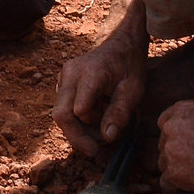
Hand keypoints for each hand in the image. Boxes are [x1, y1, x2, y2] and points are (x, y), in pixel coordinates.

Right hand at [52, 11, 146, 154]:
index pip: (78, 111)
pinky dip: (76, 120)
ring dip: (77, 129)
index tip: (108, 139)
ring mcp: (63, 76)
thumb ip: (120, 112)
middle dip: (77, 136)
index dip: (91, 130)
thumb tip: (107, 137)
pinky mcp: (62, 82)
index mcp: (90, 73)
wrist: (122, 44)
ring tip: (100, 132)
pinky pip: (63, 107)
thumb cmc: (130, 66)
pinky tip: (94, 119)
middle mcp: (70, 73)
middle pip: (61, 114)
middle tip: (96, 149)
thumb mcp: (134, 90)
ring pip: (60, 113)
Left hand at [156, 101, 193, 193]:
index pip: (165, 122)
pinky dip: (175, 187)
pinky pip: (165, 183)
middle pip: (164, 143)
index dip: (175, 134)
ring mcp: (171, 151)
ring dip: (176, 169)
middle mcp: (171, 128)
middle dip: (176, 152)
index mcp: (181, 110)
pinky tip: (187, 188)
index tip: (185, 143)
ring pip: (163, 163)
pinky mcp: (174, 174)